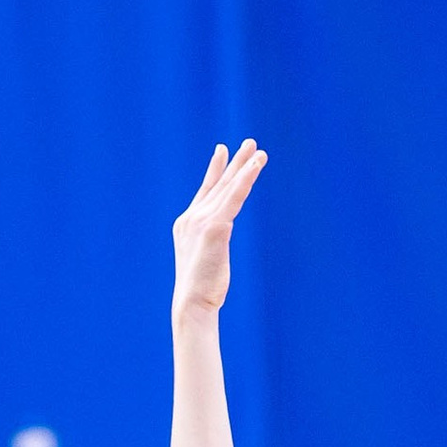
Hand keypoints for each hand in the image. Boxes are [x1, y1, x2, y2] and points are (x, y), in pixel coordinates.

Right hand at [173, 138, 266, 319]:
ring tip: (259, 151)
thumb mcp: (206, 259)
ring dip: (245, 167)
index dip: (215, 170)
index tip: (222, 150)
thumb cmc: (201, 290)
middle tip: (250, 143)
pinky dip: (245, 180)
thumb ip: (212, 242)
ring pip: (228, 188)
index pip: (205, 191)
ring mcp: (201, 221)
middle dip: (235, 162)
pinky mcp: (215, 227)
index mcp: (187, 224)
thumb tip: (219, 239)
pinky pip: (234, 198)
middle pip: (218, 184)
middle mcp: (192, 217)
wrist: (192, 303)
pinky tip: (255, 167)